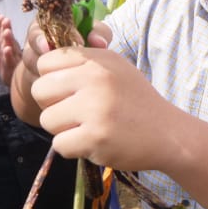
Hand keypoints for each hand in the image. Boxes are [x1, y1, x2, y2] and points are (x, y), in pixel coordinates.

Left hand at [0, 10, 19, 86]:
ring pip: (10, 49)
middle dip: (7, 29)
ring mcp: (12, 59)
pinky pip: (10, 62)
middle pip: (8, 38)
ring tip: (6, 32)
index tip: (2, 17)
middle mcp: (11, 49)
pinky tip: (6, 50)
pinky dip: (9, 56)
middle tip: (5, 20)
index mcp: (7, 42)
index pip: (5, 32)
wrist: (12, 79)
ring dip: (9, 40)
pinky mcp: (11, 70)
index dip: (3, 24)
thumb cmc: (6, 58)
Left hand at [30, 46, 182, 170]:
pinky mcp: (95, 138)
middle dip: (52, 105)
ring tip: (88, 128)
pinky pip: (59, 144)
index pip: (45, 62)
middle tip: (75, 114)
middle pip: (39, 90)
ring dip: (63, 129)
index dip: (52, 79)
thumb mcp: (115, 68)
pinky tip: (94, 143)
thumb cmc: (136, 101)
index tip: (69, 91)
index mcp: (97, 60)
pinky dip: (73, 148)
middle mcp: (95, 79)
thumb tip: (43, 60)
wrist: (168, 134)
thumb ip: (83, 62)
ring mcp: (95, 109)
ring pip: (47, 120)